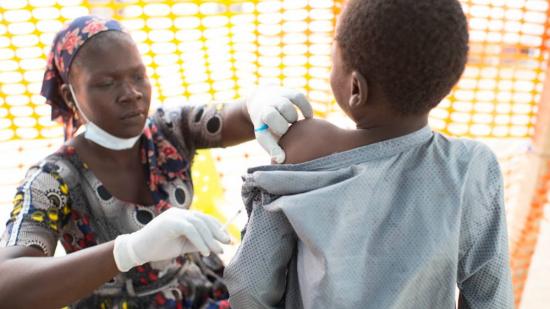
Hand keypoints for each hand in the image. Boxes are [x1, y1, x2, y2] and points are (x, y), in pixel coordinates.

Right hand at [113, 207, 229, 271]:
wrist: (137, 250)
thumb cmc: (158, 248)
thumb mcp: (182, 245)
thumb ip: (196, 243)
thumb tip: (215, 245)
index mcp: (182, 216)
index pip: (204, 219)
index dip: (217, 228)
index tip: (226, 239)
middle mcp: (179, 213)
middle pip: (204, 220)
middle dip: (217, 232)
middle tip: (227, 243)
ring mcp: (174, 216)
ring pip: (199, 224)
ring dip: (210, 239)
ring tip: (216, 251)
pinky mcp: (170, 222)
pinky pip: (190, 230)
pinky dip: (199, 241)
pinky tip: (205, 252)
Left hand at [246, 86, 312, 162]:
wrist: (261, 101)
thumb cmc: (267, 126)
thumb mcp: (266, 137)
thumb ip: (273, 148)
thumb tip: (281, 160)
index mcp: (260, 118)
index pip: (265, 130)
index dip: (274, 142)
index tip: (281, 154)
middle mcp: (267, 105)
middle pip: (275, 116)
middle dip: (283, 127)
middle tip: (287, 131)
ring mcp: (277, 97)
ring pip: (286, 106)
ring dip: (293, 117)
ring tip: (294, 123)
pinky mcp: (289, 91)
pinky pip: (299, 98)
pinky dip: (305, 108)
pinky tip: (308, 117)